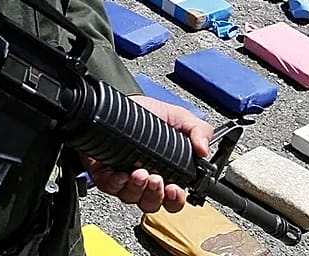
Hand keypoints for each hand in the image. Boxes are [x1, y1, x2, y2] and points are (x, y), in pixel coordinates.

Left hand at [83, 96, 213, 212]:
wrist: (118, 104)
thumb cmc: (146, 112)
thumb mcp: (178, 117)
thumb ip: (198, 130)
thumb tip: (204, 149)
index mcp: (166, 171)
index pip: (173, 199)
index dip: (175, 199)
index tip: (175, 190)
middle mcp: (145, 179)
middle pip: (152, 203)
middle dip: (155, 195)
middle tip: (156, 179)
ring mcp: (124, 178)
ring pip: (131, 198)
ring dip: (137, 189)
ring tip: (140, 172)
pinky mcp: (104, 173)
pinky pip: (109, 187)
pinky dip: (115, 184)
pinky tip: (120, 174)